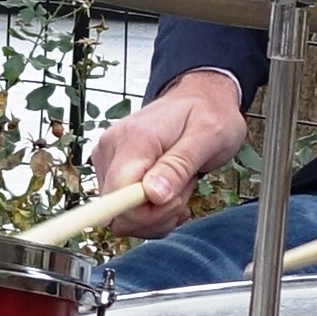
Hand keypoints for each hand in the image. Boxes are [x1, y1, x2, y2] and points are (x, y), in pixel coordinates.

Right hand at [89, 69, 254, 235]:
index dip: (146, 212)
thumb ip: (179, 166)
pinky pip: (125, 213)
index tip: (175, 201)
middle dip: (156, 215)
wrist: (199, 98)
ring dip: (156, 215)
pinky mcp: (111, 172)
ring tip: (180, 189)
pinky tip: (171, 195)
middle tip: (184, 191)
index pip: (118, 194)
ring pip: (121, 217)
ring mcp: (107, 161)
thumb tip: (152, 194)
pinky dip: (151, 214)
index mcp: (133, 139)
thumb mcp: (208, 137)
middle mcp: (110, 150)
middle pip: (116, 211)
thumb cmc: (209, 115)